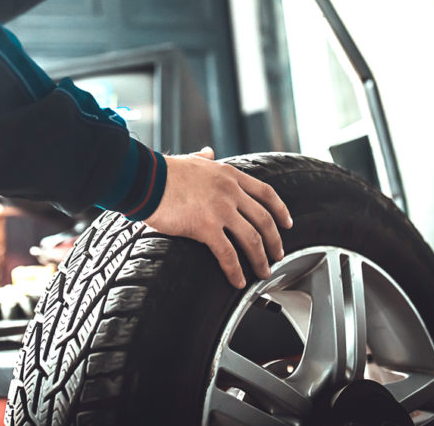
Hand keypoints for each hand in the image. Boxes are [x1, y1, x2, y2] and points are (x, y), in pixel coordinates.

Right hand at [143, 147, 292, 288]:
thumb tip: (208, 153)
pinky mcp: (206, 227)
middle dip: (275, 240)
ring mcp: (220, 209)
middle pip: (264, 219)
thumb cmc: (163, 172)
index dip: (280, 210)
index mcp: (229, 175)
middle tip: (278, 255)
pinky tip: (238, 281)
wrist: (146, 180)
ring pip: (252, 239)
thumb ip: (204, 159)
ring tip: (263, 273)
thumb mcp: (191, 160)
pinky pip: (228, 254)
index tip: (287, 223)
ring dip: (261, 259)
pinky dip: (235, 270)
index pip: (266, 193)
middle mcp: (230, 191)